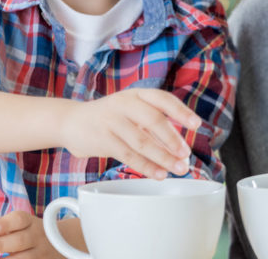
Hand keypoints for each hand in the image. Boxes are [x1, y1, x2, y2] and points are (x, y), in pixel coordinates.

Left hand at [0, 211, 65, 257]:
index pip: (19, 219)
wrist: (62, 243)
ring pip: (26, 258)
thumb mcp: (23, 225)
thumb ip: (5, 228)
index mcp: (29, 222)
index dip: (5, 223)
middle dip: (1, 245)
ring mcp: (41, 253)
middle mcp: (37, 236)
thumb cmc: (30, 233)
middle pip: (21, 240)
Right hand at [60, 88, 200, 179]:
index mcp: (135, 94)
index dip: (181, 111)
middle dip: (173, 139)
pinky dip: (146, 166)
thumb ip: (152, 126)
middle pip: (154, 119)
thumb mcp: (130, 112)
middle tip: (186, 154)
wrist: (71, 122)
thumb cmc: (107, 118)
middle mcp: (124, 103)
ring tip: (178, 169)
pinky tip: (158, 174)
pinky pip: (128, 155)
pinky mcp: (103, 139)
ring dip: (163, 157)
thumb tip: (180, 149)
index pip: (162, 99)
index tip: (196, 125)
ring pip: (142, 140)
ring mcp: (112, 120)